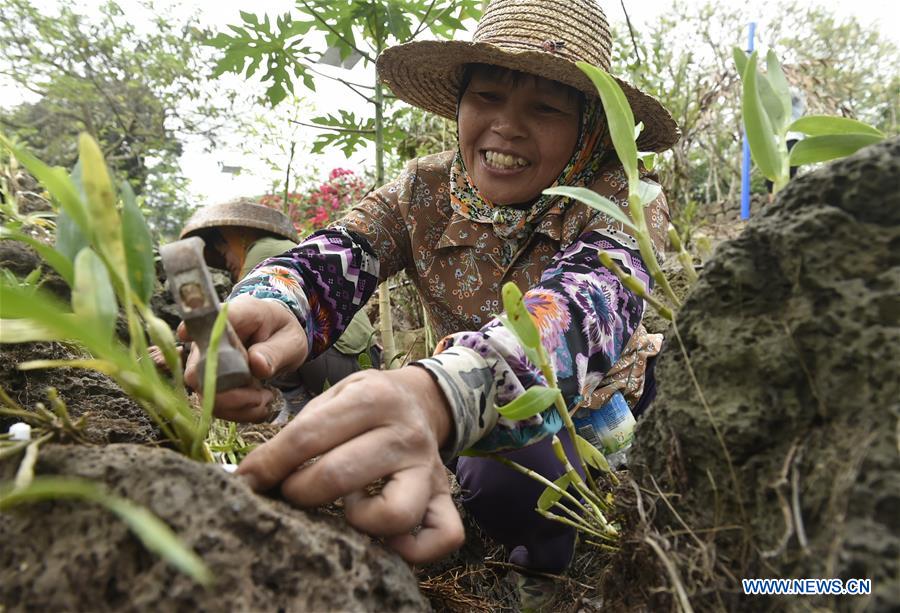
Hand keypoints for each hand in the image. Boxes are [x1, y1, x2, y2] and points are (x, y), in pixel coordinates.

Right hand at [182, 294, 307, 421]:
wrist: (280, 341)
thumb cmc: (283, 334)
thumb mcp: (290, 341)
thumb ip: (275, 352)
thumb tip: (256, 364)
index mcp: (235, 316)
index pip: (206, 322)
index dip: (193, 333)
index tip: (190, 339)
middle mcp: (211, 339)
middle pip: (197, 371)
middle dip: (232, 394)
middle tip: (263, 395)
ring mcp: (205, 361)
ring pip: (205, 394)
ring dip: (238, 406)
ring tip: (265, 398)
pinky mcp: (209, 381)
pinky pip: (215, 405)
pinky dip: (239, 412)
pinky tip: (258, 405)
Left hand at [236, 366, 464, 563]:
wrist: (421, 399)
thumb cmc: (364, 404)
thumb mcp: (332, 398)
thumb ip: (296, 432)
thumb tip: (249, 478)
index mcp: (372, 399)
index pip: (306, 438)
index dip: (267, 465)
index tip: (245, 481)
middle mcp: (405, 433)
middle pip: (339, 476)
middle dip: (299, 493)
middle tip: (290, 492)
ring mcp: (429, 468)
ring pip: (395, 514)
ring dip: (358, 521)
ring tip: (346, 508)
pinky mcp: (443, 495)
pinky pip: (443, 536)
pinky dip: (413, 550)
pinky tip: (384, 538)